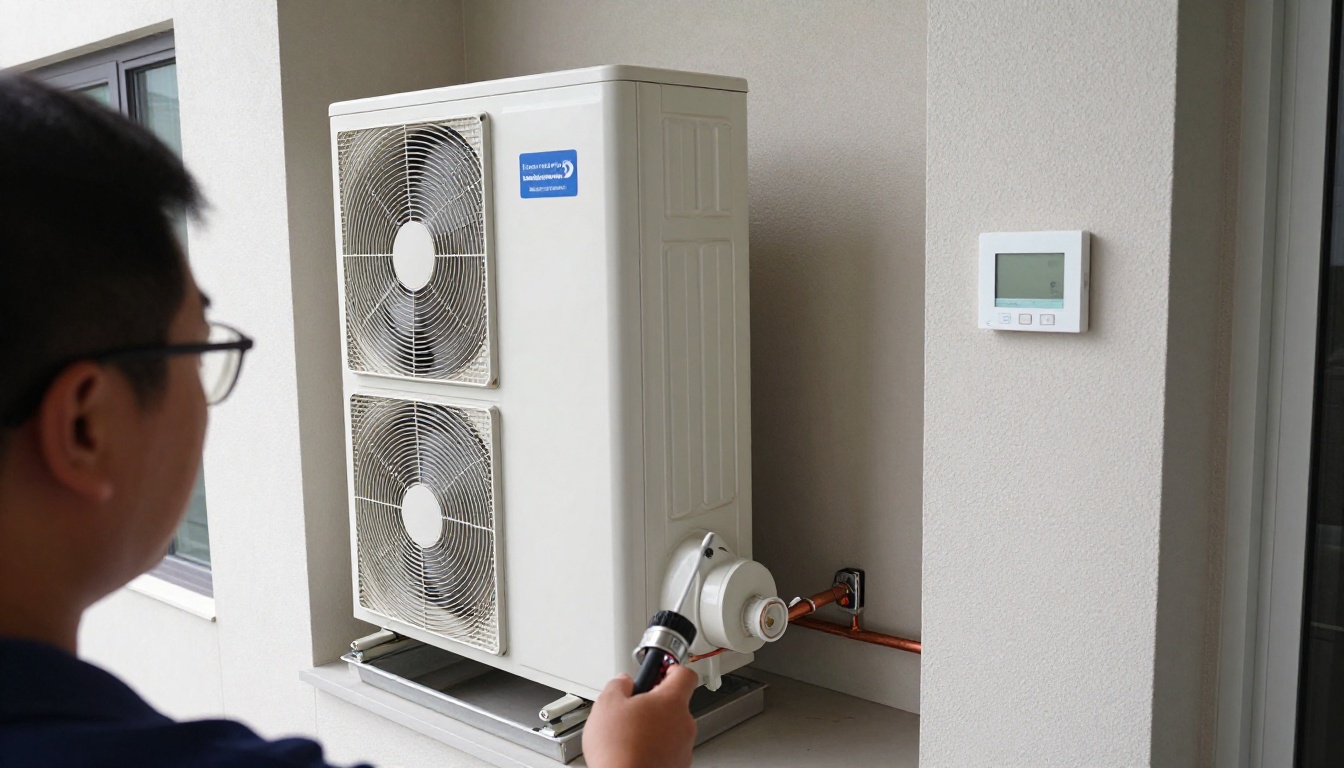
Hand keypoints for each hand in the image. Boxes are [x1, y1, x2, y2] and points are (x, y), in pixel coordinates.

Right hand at [582, 664, 697, 767]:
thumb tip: (623, 682)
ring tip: (630, 734)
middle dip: (655, 702)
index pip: (685, 674)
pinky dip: (655, 748)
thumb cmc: (620, 750)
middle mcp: (684, 723)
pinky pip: (669, 749)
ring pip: (671, 728)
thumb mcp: (607, 704)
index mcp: (672, 701)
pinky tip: (634, 751)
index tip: (660, 669)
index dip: (671, 668)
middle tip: (634, 706)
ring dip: (654, 727)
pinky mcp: (678, 765)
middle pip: (675, 703)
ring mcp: (683, 747)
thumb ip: (618, 685)